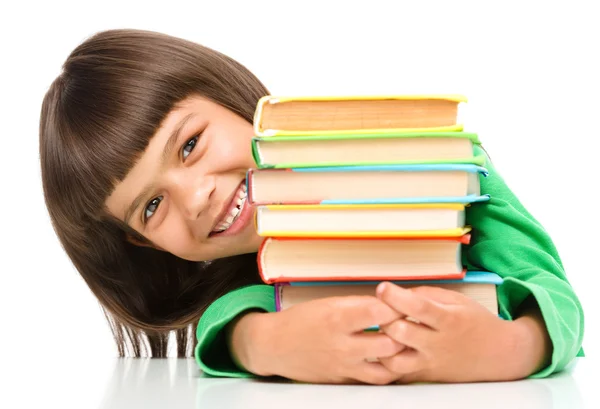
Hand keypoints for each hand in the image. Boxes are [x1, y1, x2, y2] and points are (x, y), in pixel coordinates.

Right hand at [229, 296, 405, 383]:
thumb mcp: (328, 304)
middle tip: (414, 324)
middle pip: (390, 342)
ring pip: (388, 368)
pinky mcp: (344, 380)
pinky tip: (393, 361)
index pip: (380, 311)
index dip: (398, 305)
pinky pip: (373, 379)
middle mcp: (343, 344)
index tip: (407, 302)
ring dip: (400, 356)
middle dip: (406, 332)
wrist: (275, 346)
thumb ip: (358, 305)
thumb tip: (387, 305)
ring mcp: (345, 366)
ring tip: (406, 345)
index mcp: (338, 318)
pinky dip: (387, 370)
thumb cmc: (301, 320)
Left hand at [375, 283, 528, 382]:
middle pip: (401, 333)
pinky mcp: (424, 376)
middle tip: (379, 310)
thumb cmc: (475, 322)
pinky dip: (385, 361)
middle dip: (384, 319)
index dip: (396, 297)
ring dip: (381, 344)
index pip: (418, 307)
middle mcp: (438, 344)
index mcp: (448, 320)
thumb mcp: (456, 300)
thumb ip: (426, 295)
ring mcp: (430, 363)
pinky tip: (383, 348)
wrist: (499, 354)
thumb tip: (396, 293)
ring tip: (382, 331)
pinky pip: (397, 374)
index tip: (382, 288)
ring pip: (394, 360)